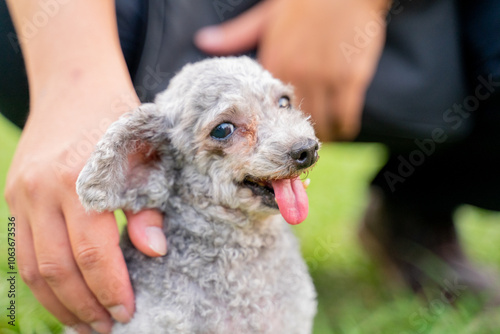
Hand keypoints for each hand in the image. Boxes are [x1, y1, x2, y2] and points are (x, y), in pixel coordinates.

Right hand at [5, 1, 165, 332]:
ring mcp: (22, 194)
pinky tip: (63, 296)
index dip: (111, 289)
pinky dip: (42, 281)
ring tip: (85, 324)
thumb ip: (148, 207)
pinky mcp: (14, 196)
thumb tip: (153, 252)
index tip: (128, 313)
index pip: (93, 252)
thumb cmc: (121, 123)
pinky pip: (23, 250)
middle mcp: (43, 190)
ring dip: (59, 302)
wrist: (76, 88)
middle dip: (85, 305)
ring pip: (33, 267)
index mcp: (82, 179)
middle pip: (58, 268)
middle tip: (108, 327)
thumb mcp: (147, 157)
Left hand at [196, 0, 390, 140]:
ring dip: (322, 136)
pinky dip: (344, 127)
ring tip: (321, 143)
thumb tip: (203, 41)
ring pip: (321, 122)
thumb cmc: (302, 2)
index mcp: (275, 64)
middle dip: (296, 141)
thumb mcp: (265, 17)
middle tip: (298, 151)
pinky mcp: (350, 78)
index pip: (268, 109)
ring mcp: (325, 77)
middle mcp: (297, 74)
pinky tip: (343, 130)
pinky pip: (346, 114)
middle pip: (295, 122)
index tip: (275, 139)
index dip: (272, 128)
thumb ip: (235, 35)